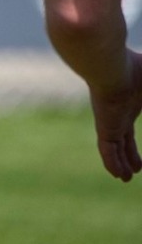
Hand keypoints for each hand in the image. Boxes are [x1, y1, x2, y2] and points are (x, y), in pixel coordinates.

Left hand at [87, 51, 141, 180]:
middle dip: (128, 155)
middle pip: (122, 140)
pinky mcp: (104, 127)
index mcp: (127, 104)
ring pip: (113, 148)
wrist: (109, 65)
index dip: (132, 143)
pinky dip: (112, 163)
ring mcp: (109, 122)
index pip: (128, 128)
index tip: (138, 155)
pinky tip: (118, 175)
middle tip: (135, 170)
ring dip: (120, 164)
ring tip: (125, 178)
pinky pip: (107, 150)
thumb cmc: (137, 69)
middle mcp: (117, 115)